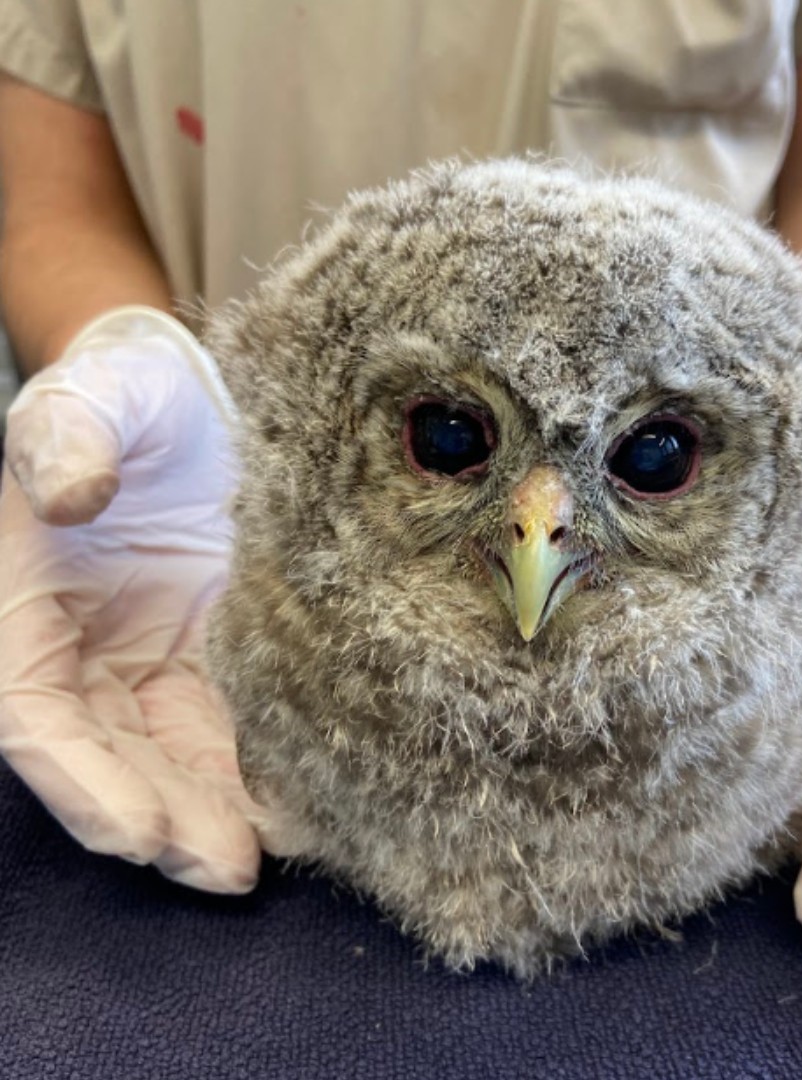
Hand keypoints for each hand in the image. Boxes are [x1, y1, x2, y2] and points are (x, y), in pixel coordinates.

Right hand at [0, 306, 265, 891]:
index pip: (41, 720)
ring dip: (219, 812)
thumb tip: (70, 495)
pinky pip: (237, 721)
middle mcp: (88, 653)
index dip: (84, 781)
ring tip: (275, 851)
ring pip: (179, 756)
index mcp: (27, 612)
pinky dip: (263, 765)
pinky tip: (309, 797)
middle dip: (166, 820)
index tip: (140, 831)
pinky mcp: (221, 651)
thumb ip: (64, 439)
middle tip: (229, 868)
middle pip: (115, 760)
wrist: (192, 395)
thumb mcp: (89, 398)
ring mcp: (156, 658)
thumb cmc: (123, 392)